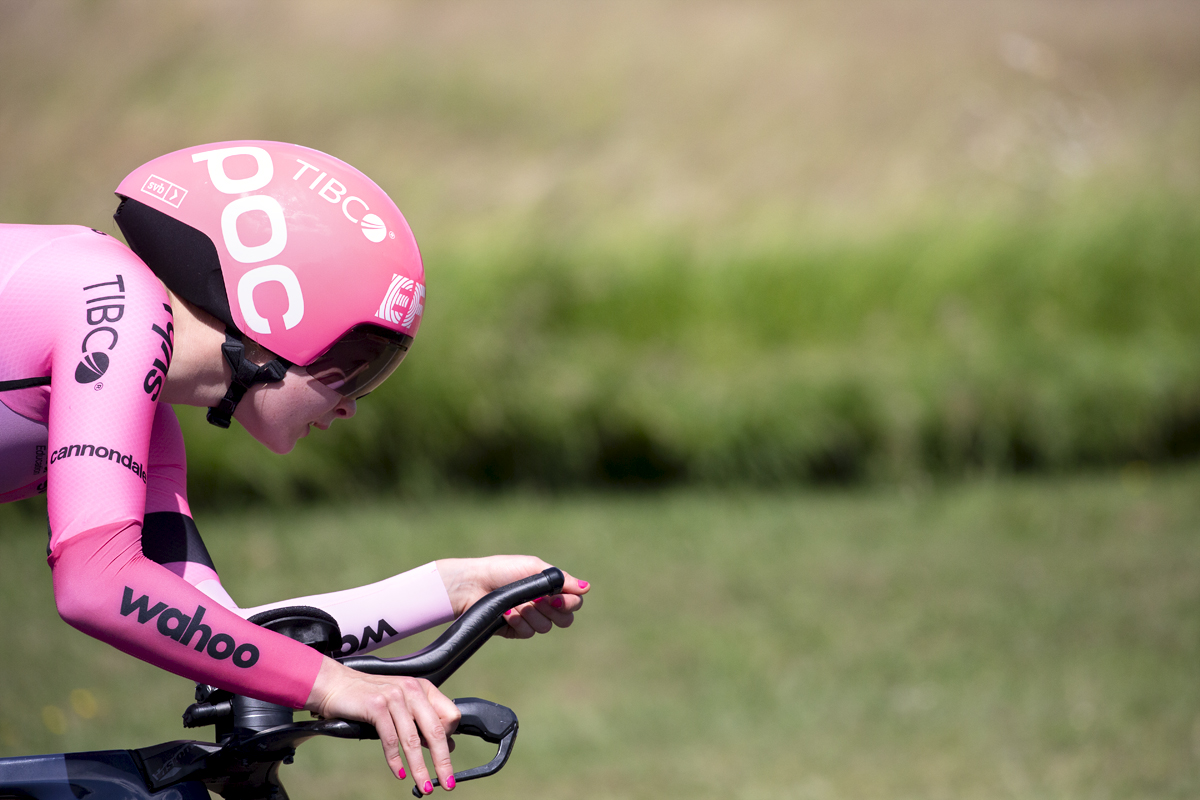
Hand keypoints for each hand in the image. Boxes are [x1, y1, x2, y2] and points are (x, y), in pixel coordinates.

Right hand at [307, 658, 460, 790]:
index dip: (449, 737)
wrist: (337, 685)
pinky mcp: (376, 706)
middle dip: (443, 761)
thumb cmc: (371, 698)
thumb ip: (423, 722)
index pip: (451, 715)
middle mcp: (412, 690)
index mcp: (423, 688)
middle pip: (436, 730)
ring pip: (413, 739)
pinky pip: (390, 740)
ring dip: (420, 767)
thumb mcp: (402, 705)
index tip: (443, 754)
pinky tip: (399, 773)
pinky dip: (395, 760)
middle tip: (448, 783)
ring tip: (424, 786)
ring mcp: (394, 697)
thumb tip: (448, 746)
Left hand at [435, 555, 589, 638]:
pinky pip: (528, 633)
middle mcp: (542, 605)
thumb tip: (587, 588)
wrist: (474, 584)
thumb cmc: (503, 570)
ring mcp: (530, 618)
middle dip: (554, 611)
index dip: (569, 603)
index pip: (573, 602)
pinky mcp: (515, 630)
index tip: (556, 597)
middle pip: (565, 620)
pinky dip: (519, 622)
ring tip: (517, 605)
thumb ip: (561, 580)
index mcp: (549, 588)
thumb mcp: (534, 569)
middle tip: (539, 601)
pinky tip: (507, 613)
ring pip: (546, 627)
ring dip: (533, 615)